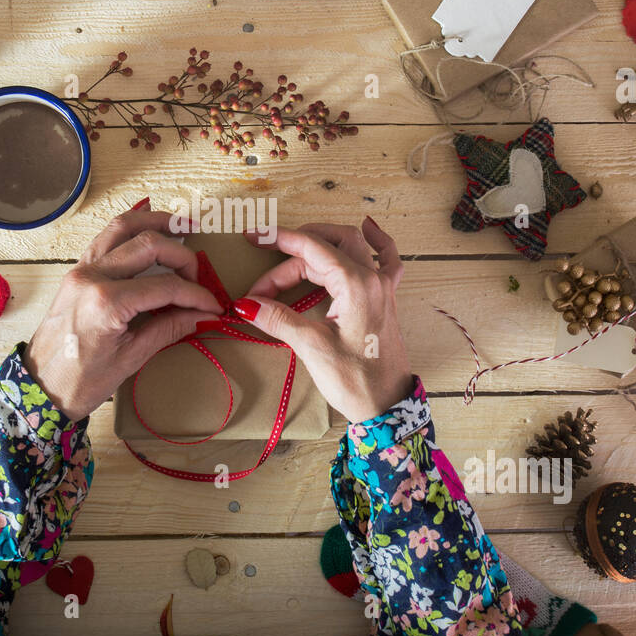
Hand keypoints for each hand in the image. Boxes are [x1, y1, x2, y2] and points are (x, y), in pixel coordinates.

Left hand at [23, 203, 221, 419]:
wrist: (38, 388)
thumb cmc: (80, 381)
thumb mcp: (131, 359)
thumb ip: (169, 328)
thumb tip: (202, 315)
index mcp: (107, 303)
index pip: (166, 286)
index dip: (195, 294)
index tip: (212, 305)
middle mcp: (92, 277)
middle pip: (148, 245)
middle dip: (182, 256)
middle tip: (199, 277)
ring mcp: (80, 270)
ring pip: (122, 227)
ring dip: (154, 222)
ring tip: (181, 226)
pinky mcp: (76, 272)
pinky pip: (105, 238)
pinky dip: (129, 228)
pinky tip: (147, 226)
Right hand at [234, 218, 412, 423]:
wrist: (388, 407)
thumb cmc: (356, 380)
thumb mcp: (312, 347)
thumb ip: (279, 319)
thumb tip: (247, 304)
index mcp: (356, 284)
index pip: (312, 248)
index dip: (279, 239)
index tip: (252, 237)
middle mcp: (372, 278)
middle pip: (326, 248)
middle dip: (290, 257)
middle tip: (262, 284)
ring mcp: (382, 287)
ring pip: (350, 248)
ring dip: (319, 248)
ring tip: (289, 257)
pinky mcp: (384, 300)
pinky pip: (387, 259)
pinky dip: (377, 241)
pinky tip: (370, 228)